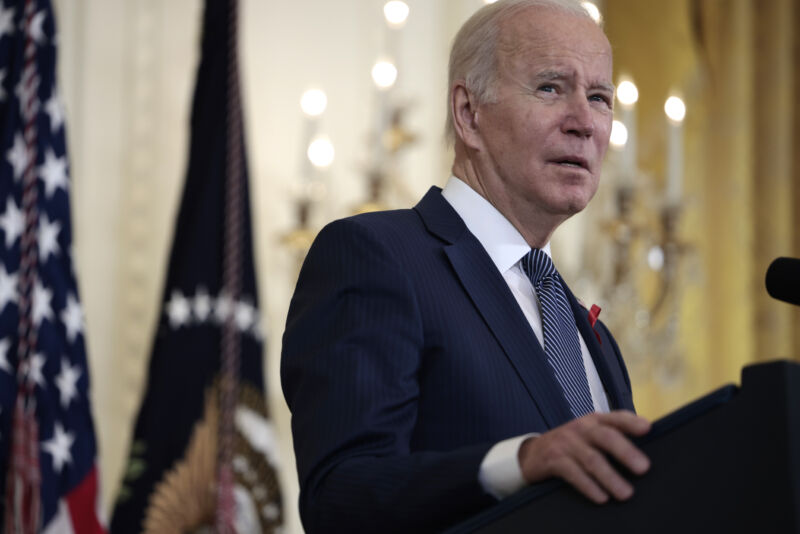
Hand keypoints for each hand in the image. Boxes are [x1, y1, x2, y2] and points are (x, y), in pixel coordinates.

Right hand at [518, 411, 650, 502]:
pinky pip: (573, 473)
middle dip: (625, 452)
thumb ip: (611, 437)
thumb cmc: (570, 446)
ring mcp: (566, 443)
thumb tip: (642, 454)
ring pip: (592, 459)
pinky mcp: (553, 459)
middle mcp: (580, 428)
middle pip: (606, 437)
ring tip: (626, 493)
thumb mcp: (588, 435)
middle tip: (643, 468)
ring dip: (610, 477)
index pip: (615, 418)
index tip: (647, 428)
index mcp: (594, 421)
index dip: (631, 422)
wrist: (532, 454)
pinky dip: (588, 486)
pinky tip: (601, 497)